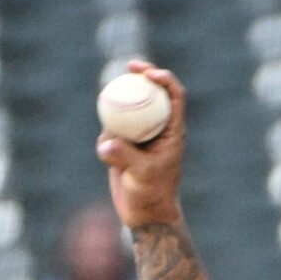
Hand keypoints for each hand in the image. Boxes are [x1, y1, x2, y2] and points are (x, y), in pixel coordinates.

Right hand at [95, 62, 186, 227]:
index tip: (149, 74)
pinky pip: (111, 130)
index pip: (174, 96)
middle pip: (151, 93)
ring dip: (118, 106)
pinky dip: (106, 136)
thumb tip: (106, 143)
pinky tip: (107, 152)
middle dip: (142, 75)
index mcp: (173, 130)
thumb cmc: (152, 194)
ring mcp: (139, 135)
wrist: (143, 213)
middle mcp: (157, 128)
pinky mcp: (123, 144)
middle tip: (130, 66)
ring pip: (128, 109)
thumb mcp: (141, 174)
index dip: (165, 79)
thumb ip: (124, 156)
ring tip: (113, 118)